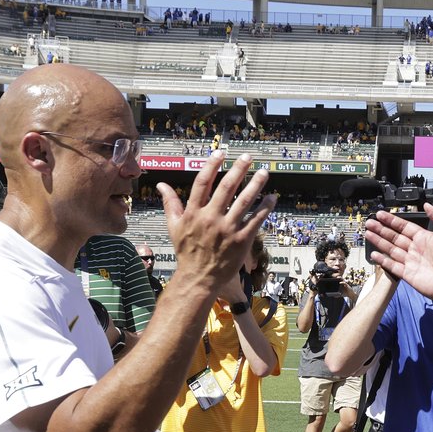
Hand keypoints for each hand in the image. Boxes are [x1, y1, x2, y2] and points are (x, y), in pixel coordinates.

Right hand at [157, 152, 275, 305]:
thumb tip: (160, 185)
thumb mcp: (173, 227)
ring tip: (264, 172)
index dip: (212, 165)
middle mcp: (210, 218)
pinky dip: (265, 208)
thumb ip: (170, 203)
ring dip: (256, 184)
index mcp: (193, 213)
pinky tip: (272, 198)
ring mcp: (227, 229)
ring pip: (244, 201)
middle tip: (248, 157)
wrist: (198, 278)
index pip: (203, 183)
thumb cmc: (186, 252)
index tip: (220, 153)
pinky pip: (256, 220)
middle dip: (238, 169)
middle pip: (227, 187)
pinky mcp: (241, 241)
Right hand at [363, 206, 432, 301]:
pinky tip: (374, 254)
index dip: (392, 220)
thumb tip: (427, 205)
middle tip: (369, 222)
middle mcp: (415, 248)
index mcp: (424, 238)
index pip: (404, 226)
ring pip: (391, 249)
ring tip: (368, 234)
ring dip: (379, 241)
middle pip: (394, 237)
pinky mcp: (408, 274)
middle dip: (381, 229)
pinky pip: (393, 266)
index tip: (381, 214)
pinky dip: (383, 260)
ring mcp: (411, 261)